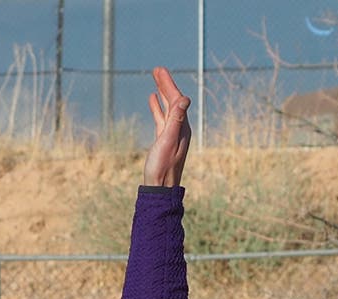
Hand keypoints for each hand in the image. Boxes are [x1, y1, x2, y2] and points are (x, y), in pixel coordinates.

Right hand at [143, 66, 191, 188]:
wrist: (160, 189)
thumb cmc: (162, 167)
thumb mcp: (167, 141)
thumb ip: (175, 120)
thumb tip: (184, 98)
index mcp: (182, 127)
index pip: (177, 100)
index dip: (168, 84)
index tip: (159, 70)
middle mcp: (180, 128)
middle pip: (174, 101)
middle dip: (166, 85)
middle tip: (157, 70)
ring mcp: (172, 134)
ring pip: (168, 108)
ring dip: (162, 94)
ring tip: (156, 82)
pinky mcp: (164, 140)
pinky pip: (162, 118)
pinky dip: (158, 107)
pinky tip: (153, 101)